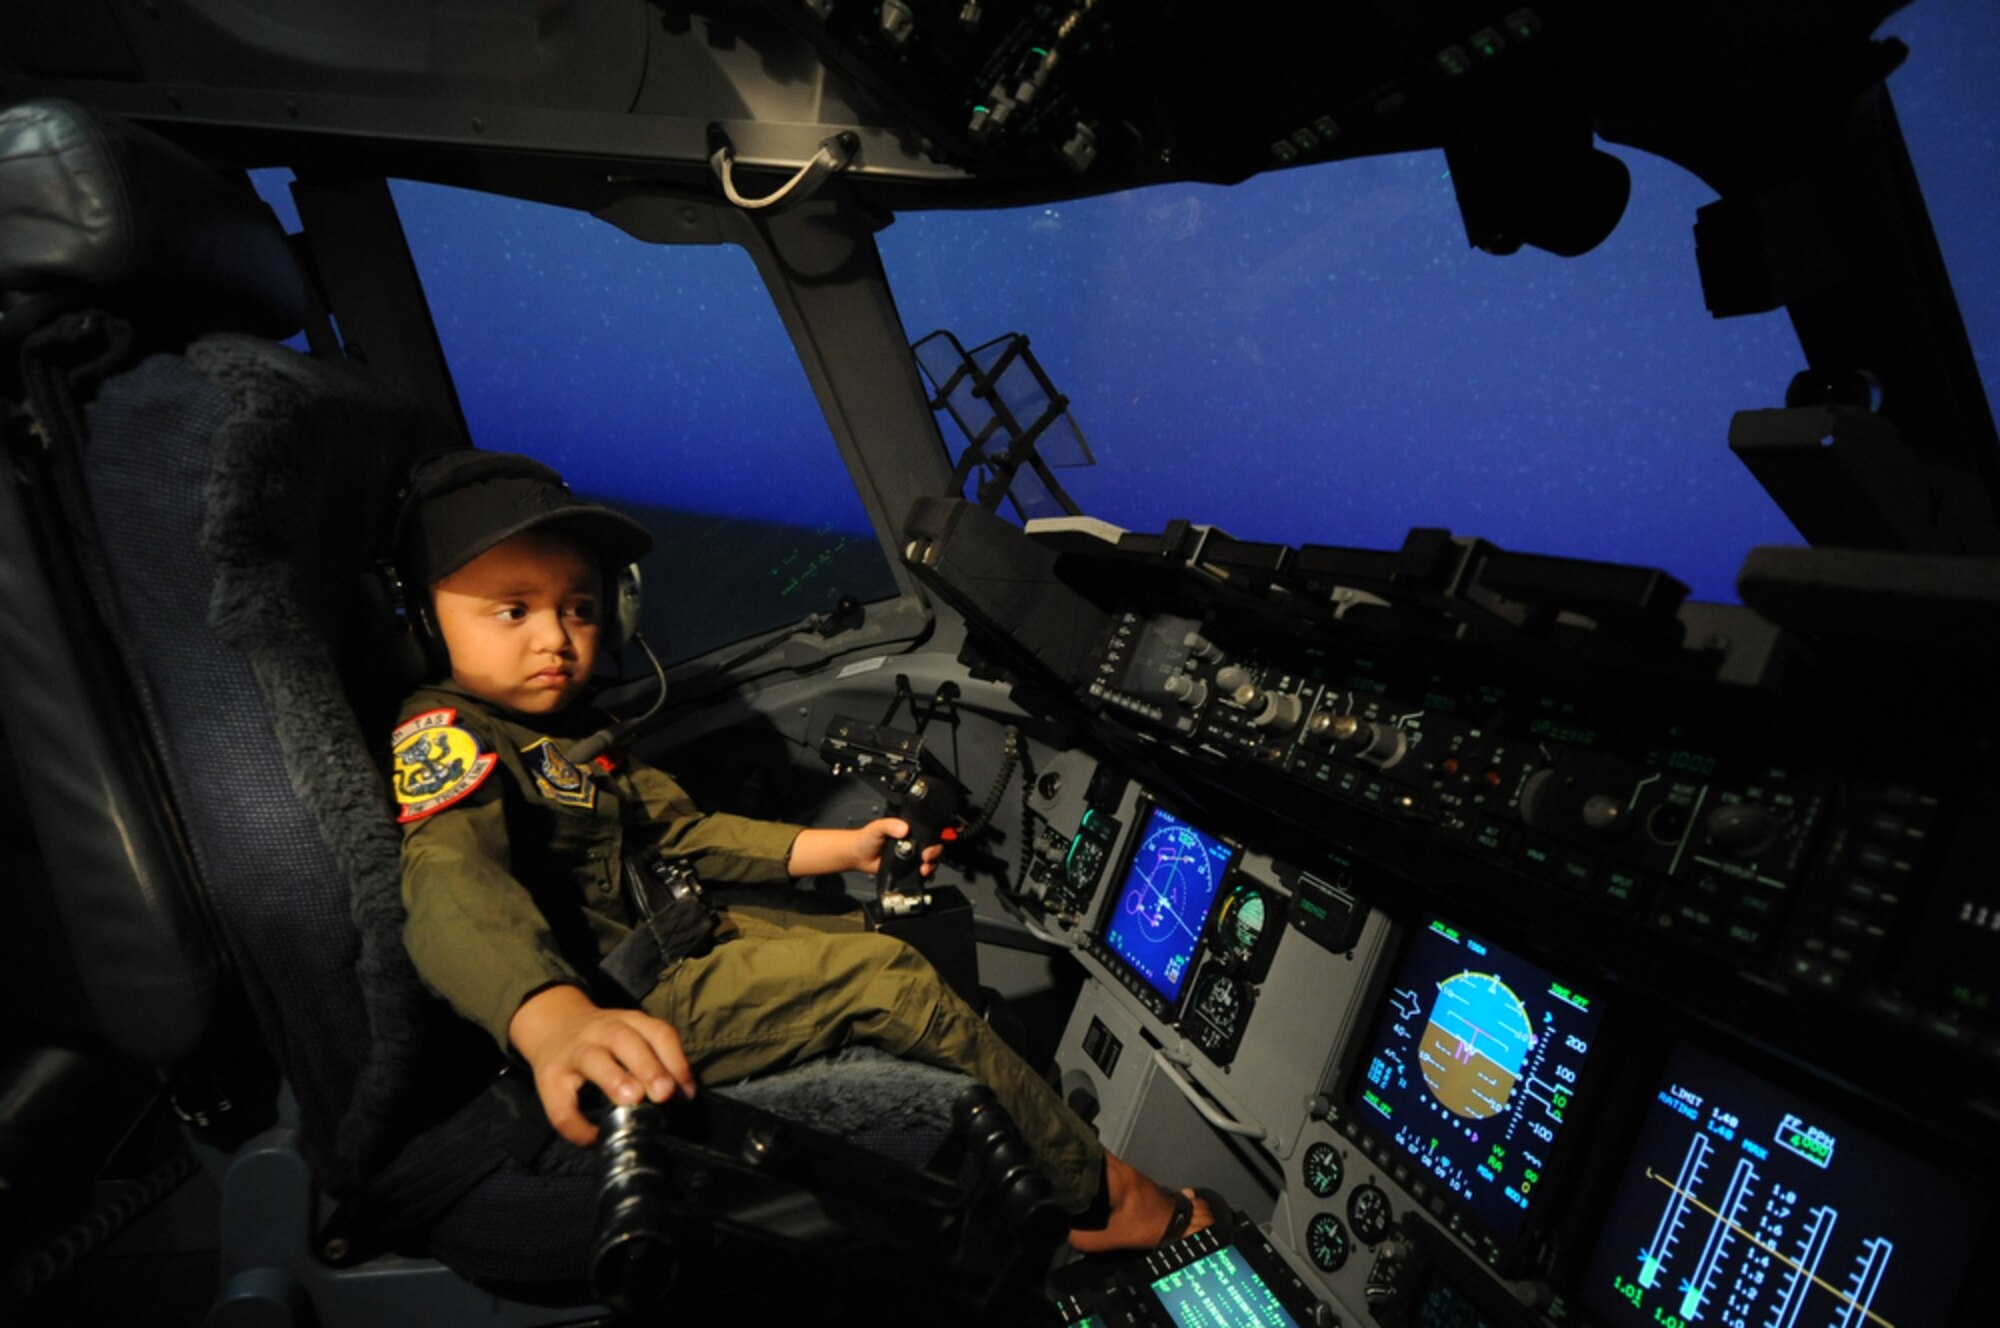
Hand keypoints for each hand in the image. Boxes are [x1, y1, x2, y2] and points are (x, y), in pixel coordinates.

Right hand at [508, 984, 695, 1145]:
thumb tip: (684, 1096)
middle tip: (663, 1093)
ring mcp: (573, 1052)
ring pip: (592, 1060)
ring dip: (614, 1079)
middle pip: (625, 1040)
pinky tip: (595, 1137)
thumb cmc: (604, 1039)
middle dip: (647, 1066)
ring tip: (632, 1100)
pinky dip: (577, 1125)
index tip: (686, 1094)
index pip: (657, 1032)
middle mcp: (601, 1031)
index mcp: (627, 1022)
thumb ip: (656, 1058)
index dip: (676, 1062)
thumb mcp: (631, 1036)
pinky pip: (561, 1105)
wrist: (553, 1024)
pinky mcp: (549, 1078)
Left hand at [786, 819, 945, 877]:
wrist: (853, 855)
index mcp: (906, 830)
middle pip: (932, 849)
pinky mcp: (903, 870)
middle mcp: (909, 842)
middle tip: (928, 859)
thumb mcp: (874, 828)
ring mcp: (907, 857)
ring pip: (928, 862)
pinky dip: (922, 876)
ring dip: (929, 866)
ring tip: (924, 868)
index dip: (935, 839)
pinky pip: (918, 874)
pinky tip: (920, 877)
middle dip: (934, 854)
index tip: (933, 845)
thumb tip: (902, 827)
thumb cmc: (861, 839)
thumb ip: (887, 825)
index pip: (928, 833)